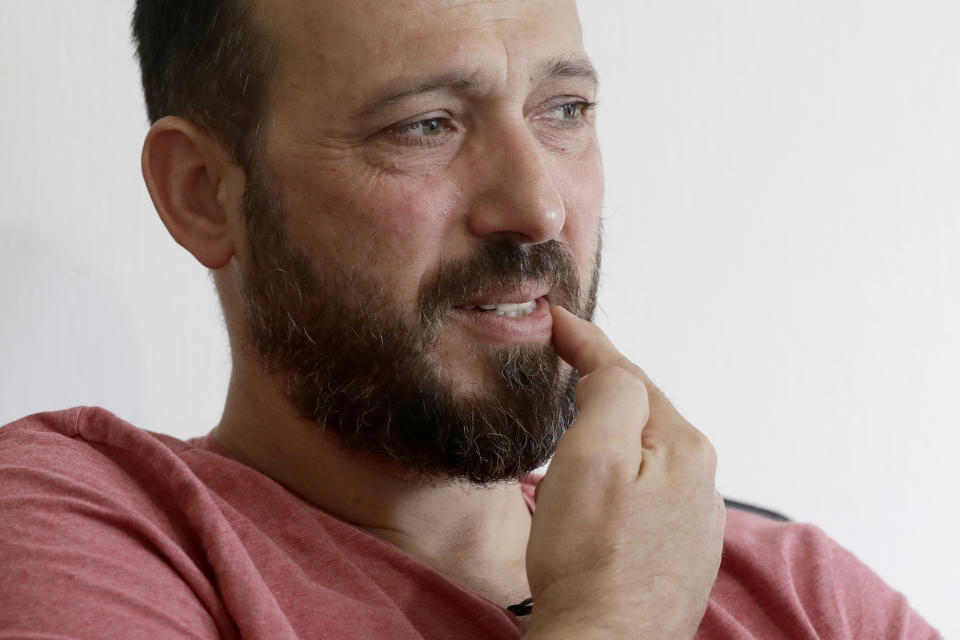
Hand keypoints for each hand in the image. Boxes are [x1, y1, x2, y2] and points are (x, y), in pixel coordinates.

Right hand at [523, 307, 724, 638]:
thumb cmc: (587, 561)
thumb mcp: (591, 456)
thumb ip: (611, 393)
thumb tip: (614, 365)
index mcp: (683, 448)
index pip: (629, 376)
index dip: (588, 343)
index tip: (560, 320)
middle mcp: (701, 483)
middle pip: (643, 415)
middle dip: (605, 388)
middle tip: (566, 361)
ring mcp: (693, 522)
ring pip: (648, 456)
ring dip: (616, 435)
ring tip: (580, 421)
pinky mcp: (680, 554)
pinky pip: (651, 494)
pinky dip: (625, 477)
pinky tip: (605, 490)